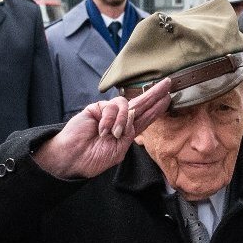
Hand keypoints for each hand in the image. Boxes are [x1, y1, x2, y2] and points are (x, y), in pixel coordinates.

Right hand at [33, 79, 173, 180]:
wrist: (73, 158)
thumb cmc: (94, 158)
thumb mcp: (119, 150)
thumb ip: (129, 133)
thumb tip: (134, 113)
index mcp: (126, 132)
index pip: (145, 117)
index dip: (157, 108)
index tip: (168, 99)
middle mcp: (119, 120)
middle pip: (140, 103)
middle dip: (154, 94)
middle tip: (167, 84)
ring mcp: (108, 113)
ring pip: (126, 105)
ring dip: (122, 120)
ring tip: (113, 134)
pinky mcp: (97, 108)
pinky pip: (110, 106)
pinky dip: (109, 120)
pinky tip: (102, 131)